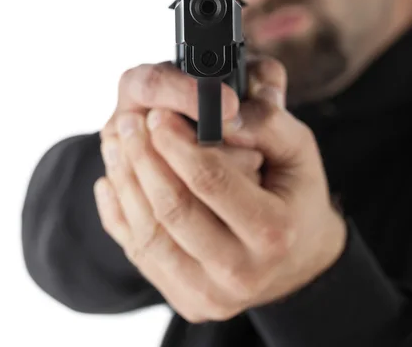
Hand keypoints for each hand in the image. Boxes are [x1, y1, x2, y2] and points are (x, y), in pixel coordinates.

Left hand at [94, 57, 346, 322]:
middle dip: (143, 159)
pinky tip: (111, 181)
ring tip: (115, 145)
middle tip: (129, 122)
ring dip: (125, 183)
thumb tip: (218, 110)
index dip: (177, 144)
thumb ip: (265, 122)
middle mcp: (241, 273)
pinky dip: (120, 215)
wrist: (300, 259)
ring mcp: (210, 295)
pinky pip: (140, 254)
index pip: (211, 182)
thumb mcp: (298, 149)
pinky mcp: (186, 300)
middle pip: (173, 211)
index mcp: (274, 232)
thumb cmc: (296, 194)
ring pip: (148, 235)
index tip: (157, 114)